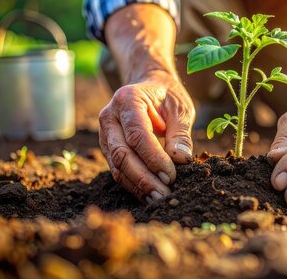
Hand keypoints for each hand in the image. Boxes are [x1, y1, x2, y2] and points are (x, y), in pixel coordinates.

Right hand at [98, 70, 194, 202]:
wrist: (150, 87)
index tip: (171, 176)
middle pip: (122, 153)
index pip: (138, 135)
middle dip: (144, 178)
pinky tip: (149, 196)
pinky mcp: (107, 148)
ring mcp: (105, 133)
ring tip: (158, 199)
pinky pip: (117, 170)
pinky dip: (133, 185)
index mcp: (127, 100)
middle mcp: (110, 116)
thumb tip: (182, 159)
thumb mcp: (180, 108)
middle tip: (164, 195)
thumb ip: (180, 133)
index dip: (154, 158)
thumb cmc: (167, 97)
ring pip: (117, 166)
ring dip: (138, 185)